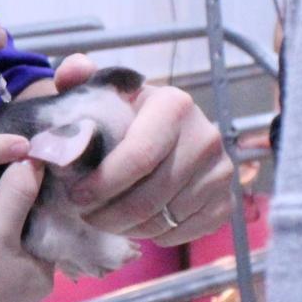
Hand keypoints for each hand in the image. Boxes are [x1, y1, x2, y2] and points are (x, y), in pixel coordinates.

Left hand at [52, 52, 231, 246]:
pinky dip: (154, 235)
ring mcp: (221, 172)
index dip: (102, 183)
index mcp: (174, 105)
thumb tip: (75, 66)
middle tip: (86, 215)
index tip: (76, 195)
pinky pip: (183, 232)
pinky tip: (135, 223)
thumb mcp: (101, 93)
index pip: (139, 157)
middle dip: (108, 213)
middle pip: (150, 196)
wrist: (165, 133)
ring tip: (104, 219)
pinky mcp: (225, 201)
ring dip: (127, 227)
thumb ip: (78, 79)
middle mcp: (206, 137)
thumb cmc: (125, 115)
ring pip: (163, 218)